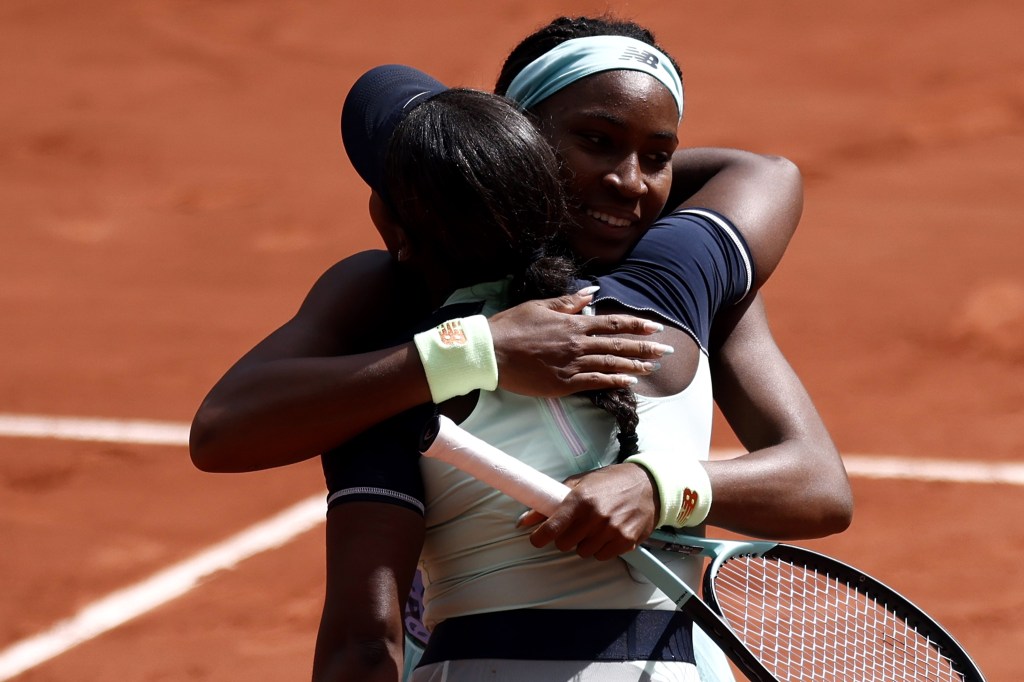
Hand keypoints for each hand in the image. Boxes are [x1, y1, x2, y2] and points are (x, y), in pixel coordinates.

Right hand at [488, 288, 672, 397]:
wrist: (490, 352)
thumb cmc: (511, 327)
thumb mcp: (540, 306)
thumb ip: (568, 302)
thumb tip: (593, 293)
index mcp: (573, 323)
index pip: (612, 323)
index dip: (636, 326)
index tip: (655, 328)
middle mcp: (577, 343)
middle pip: (618, 345)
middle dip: (645, 347)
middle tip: (667, 351)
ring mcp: (571, 365)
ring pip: (611, 365)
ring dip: (634, 365)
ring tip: (653, 367)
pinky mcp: (563, 383)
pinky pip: (595, 382)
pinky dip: (614, 381)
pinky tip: (629, 382)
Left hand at [519, 463, 657, 560]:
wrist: (647, 484)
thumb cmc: (610, 481)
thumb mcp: (579, 482)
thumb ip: (551, 500)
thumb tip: (525, 519)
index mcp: (580, 499)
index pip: (552, 528)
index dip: (539, 537)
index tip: (536, 539)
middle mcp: (595, 516)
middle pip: (565, 544)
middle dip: (565, 537)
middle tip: (573, 527)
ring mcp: (612, 530)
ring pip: (583, 551)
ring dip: (584, 543)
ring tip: (593, 528)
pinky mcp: (626, 540)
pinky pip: (602, 556)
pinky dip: (601, 548)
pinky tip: (607, 533)